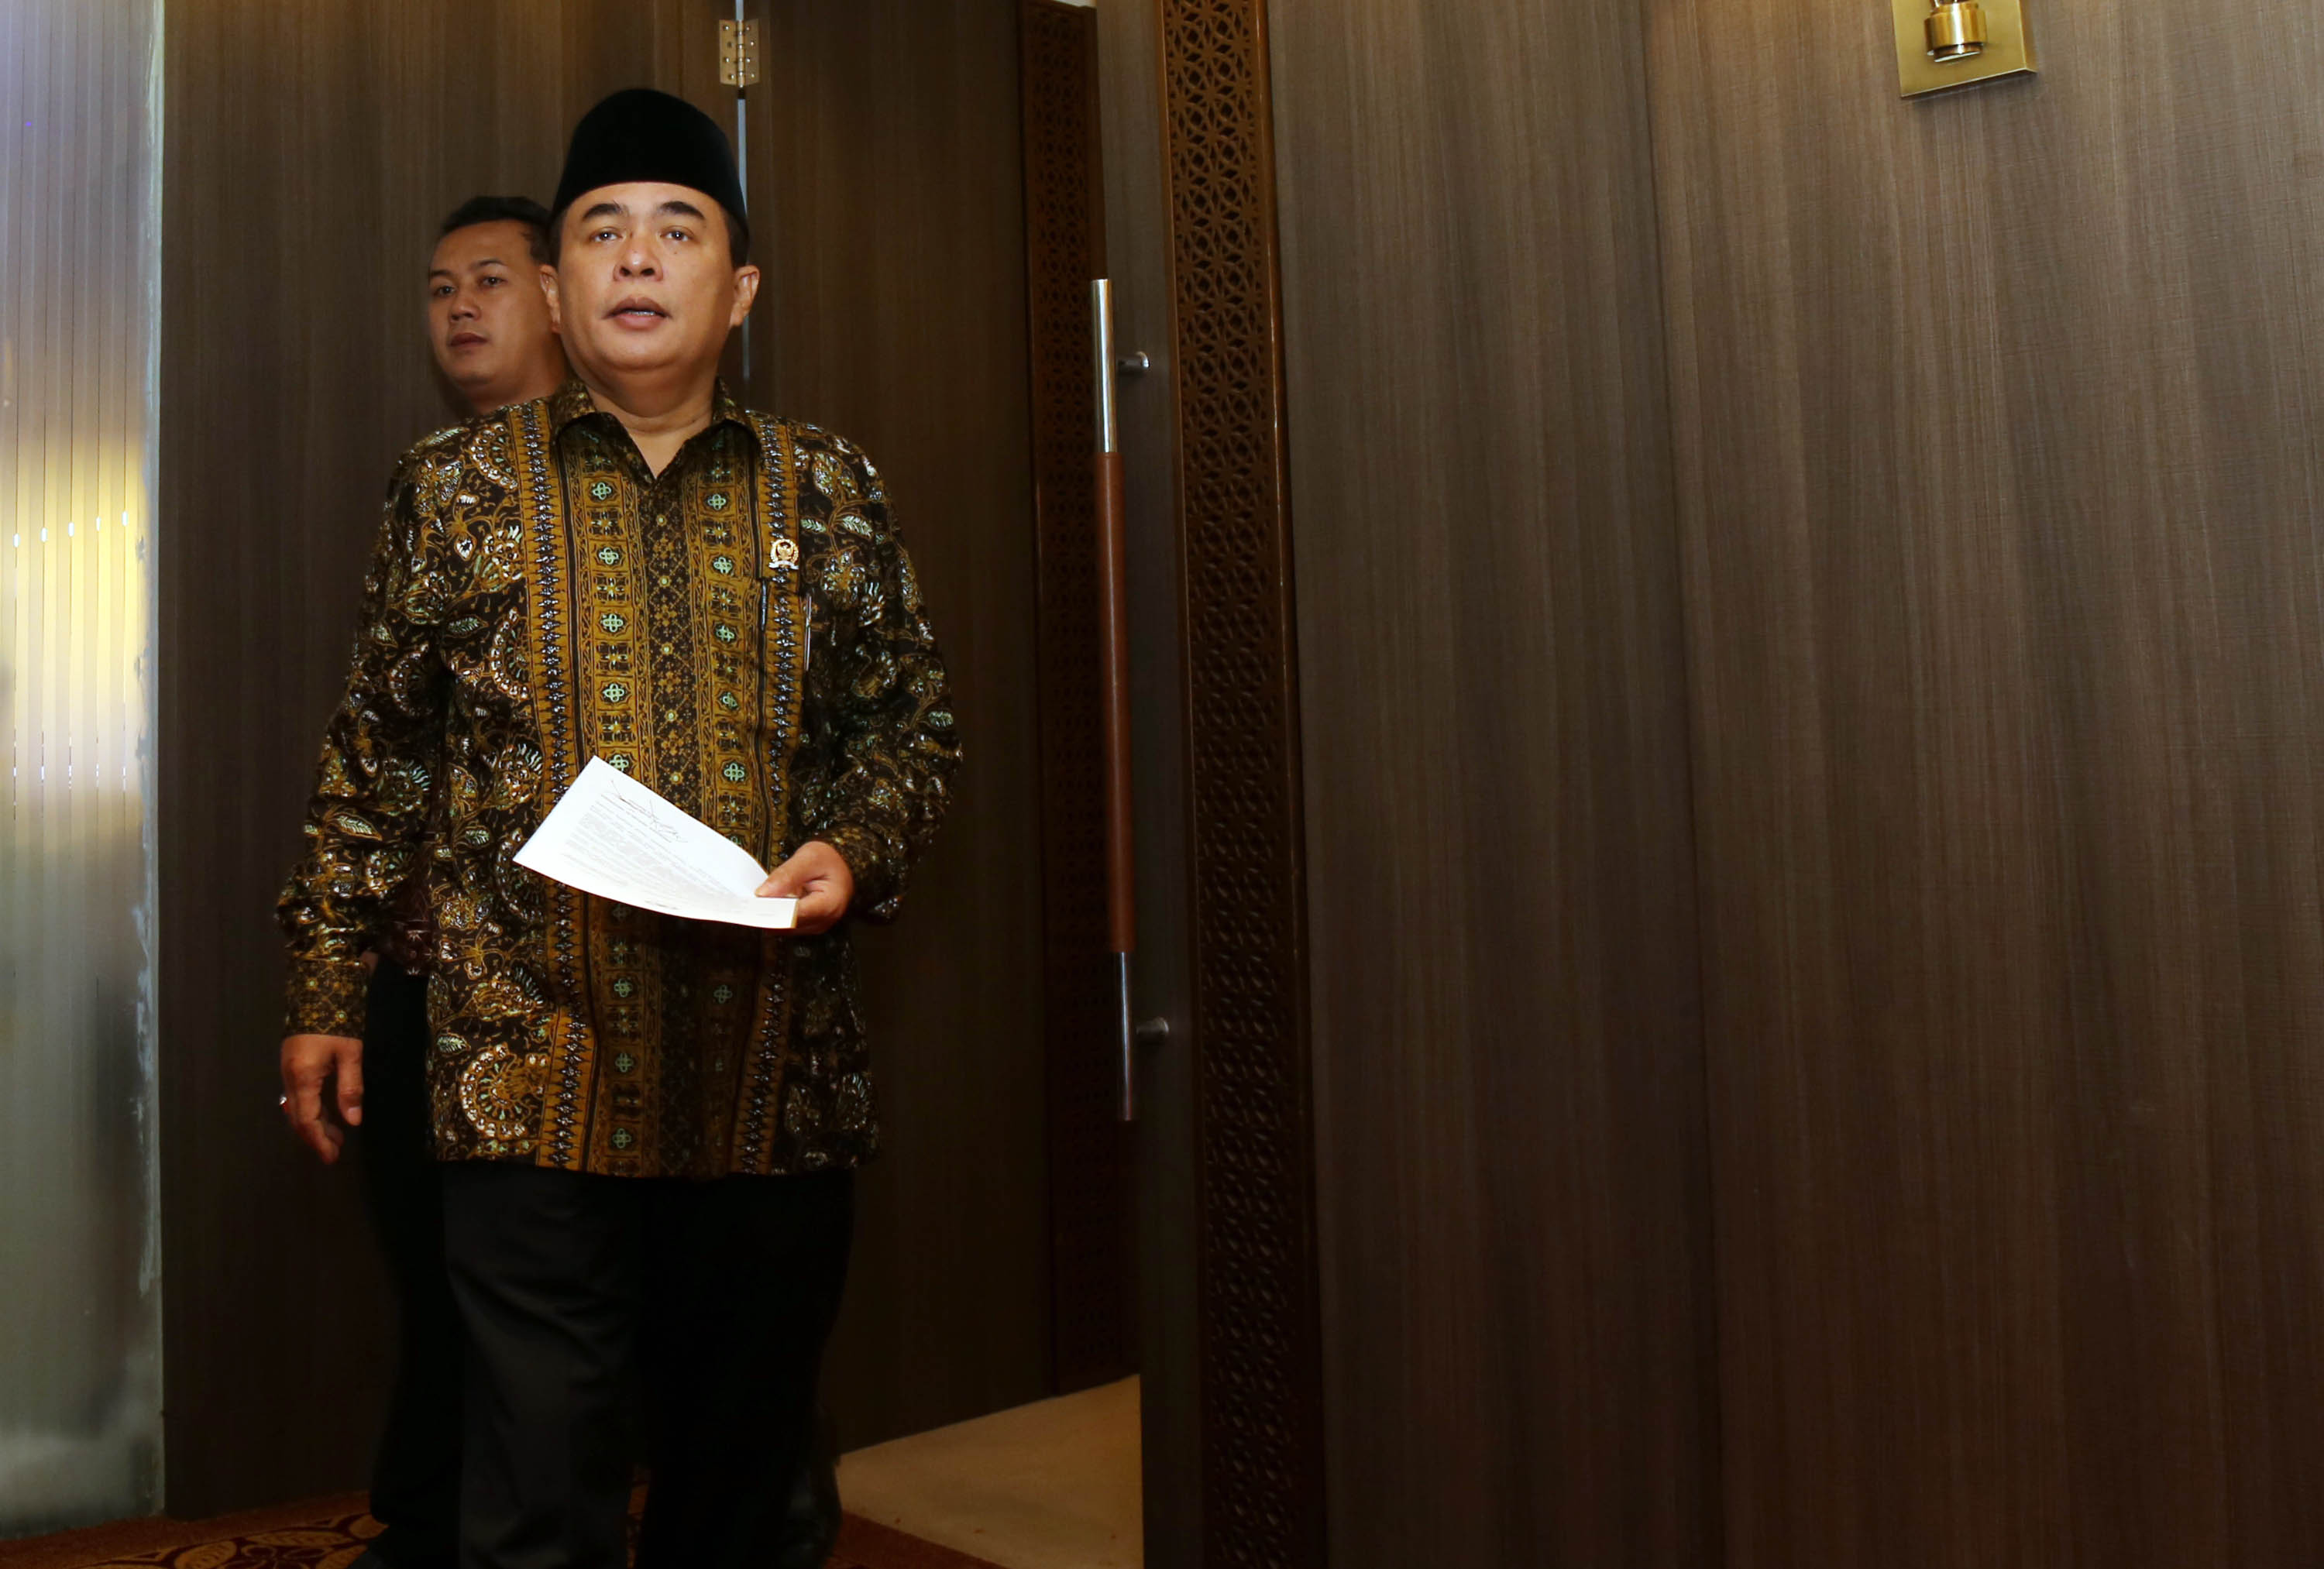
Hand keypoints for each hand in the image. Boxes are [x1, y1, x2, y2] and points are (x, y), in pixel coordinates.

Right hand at [280, 1033, 364, 1162]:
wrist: (318, 988)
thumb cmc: (337, 1020)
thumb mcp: (350, 1053)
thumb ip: (350, 1088)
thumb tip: (353, 1121)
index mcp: (302, 1077)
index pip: (307, 1120)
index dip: (320, 1141)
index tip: (332, 1157)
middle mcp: (290, 1077)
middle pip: (298, 1118)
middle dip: (316, 1136)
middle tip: (335, 1151)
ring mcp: (289, 1070)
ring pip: (297, 1108)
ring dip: (315, 1124)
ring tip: (336, 1136)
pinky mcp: (293, 1064)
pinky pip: (298, 1096)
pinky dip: (311, 1109)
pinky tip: (327, 1112)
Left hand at [757, 839, 854, 934]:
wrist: (842, 864)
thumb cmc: (829, 860)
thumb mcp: (809, 858)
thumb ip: (786, 875)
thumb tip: (763, 893)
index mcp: (830, 904)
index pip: (795, 914)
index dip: (772, 911)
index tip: (754, 905)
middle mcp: (824, 920)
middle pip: (788, 924)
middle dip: (768, 913)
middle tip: (749, 902)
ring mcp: (816, 925)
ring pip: (784, 928)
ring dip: (770, 915)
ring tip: (758, 900)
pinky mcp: (808, 925)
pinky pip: (786, 924)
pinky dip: (775, 914)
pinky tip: (768, 903)